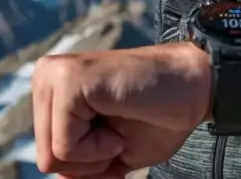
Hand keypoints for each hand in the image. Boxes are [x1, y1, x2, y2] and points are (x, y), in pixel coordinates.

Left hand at [31, 42, 211, 177]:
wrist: (195, 86)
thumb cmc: (158, 117)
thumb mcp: (109, 154)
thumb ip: (77, 166)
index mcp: (51, 90)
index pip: (47, 154)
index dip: (88, 163)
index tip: (117, 138)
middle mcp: (45, 75)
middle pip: (45, 157)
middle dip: (90, 161)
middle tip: (120, 133)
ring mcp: (54, 75)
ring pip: (51, 155)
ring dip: (95, 155)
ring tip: (119, 123)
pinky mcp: (68, 81)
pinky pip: (64, 147)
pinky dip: (98, 148)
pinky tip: (119, 119)